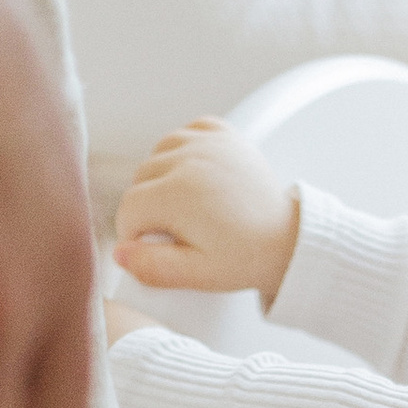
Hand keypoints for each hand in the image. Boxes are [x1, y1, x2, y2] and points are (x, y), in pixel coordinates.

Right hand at [114, 122, 300, 308]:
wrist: (288, 238)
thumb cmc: (246, 257)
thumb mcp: (197, 274)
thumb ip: (153, 267)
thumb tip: (120, 252)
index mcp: (178, 193)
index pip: (129, 209)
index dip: (134, 233)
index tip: (151, 247)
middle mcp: (189, 158)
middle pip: (139, 180)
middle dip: (148, 207)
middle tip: (175, 232)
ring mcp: (207, 142)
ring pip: (157, 154)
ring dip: (161, 178)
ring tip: (184, 206)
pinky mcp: (222, 134)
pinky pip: (184, 133)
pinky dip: (182, 151)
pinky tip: (193, 175)